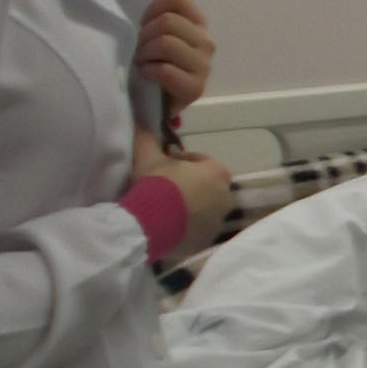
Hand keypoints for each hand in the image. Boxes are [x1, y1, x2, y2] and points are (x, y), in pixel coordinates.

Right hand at [133, 126, 230, 249]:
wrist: (148, 224)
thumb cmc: (156, 184)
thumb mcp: (148, 156)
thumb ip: (148, 139)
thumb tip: (141, 125)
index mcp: (218, 173)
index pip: (201, 162)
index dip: (181, 162)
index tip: (164, 166)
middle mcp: (225, 197)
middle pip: (204, 187)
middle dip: (187, 186)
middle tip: (162, 188)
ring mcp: (217, 222)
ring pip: (202, 210)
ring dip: (187, 208)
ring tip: (162, 208)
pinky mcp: (205, 242)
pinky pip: (195, 230)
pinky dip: (184, 227)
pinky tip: (164, 225)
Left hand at [136, 0, 215, 114]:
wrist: (155, 103)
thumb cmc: (152, 62)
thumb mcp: (154, 33)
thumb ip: (155, 17)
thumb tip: (138, 1)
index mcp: (197, 22)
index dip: (152, 9)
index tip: (144, 26)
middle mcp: (206, 41)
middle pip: (168, 21)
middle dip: (144, 36)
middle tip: (139, 50)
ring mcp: (204, 65)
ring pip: (166, 43)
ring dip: (145, 54)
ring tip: (142, 63)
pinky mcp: (196, 88)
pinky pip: (166, 70)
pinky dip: (149, 71)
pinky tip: (147, 76)